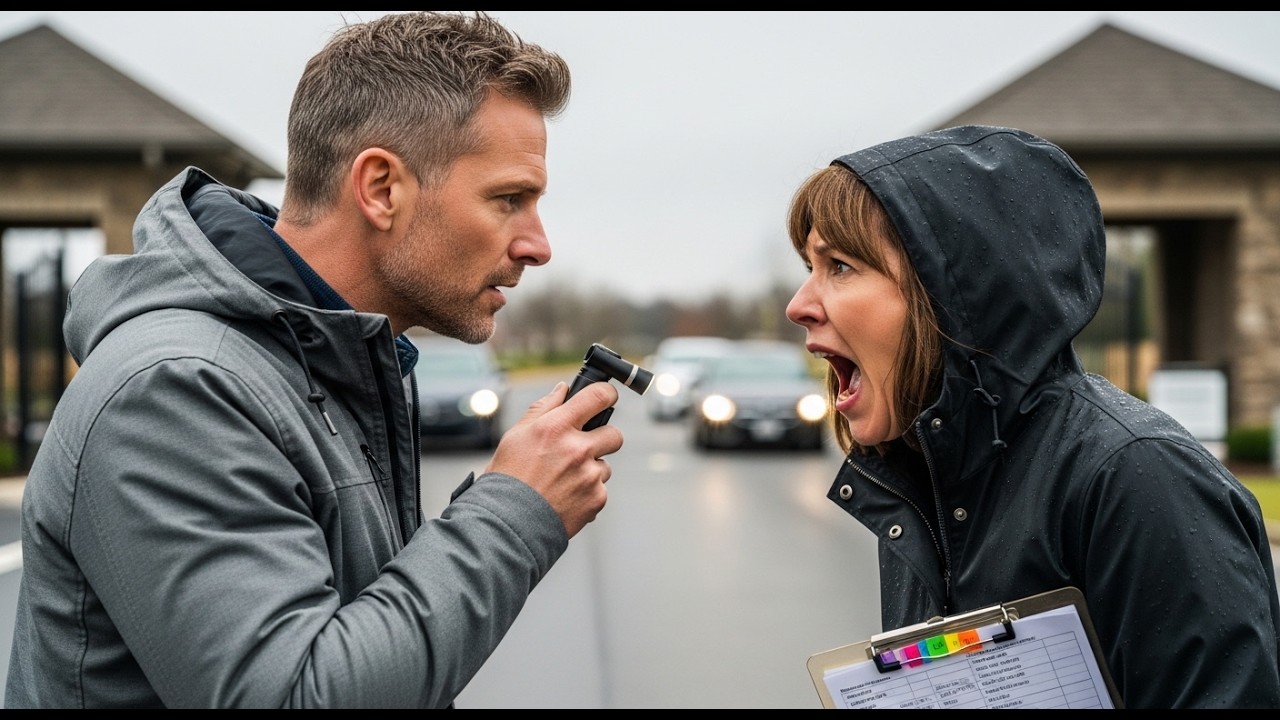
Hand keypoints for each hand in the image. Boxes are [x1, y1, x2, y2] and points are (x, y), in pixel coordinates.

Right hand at [485, 380, 622, 537]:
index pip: (599, 396)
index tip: (606, 398)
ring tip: (562, 481)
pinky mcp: (596, 499)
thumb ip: (544, 408)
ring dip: (590, 470)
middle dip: (603, 439)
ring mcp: (589, 475)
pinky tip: (565, 497)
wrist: (508, 523)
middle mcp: (577, 449)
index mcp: (556, 427)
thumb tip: (563, 389)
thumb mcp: (517, 436)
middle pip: (614, 434)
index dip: (607, 394)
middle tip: (583, 448)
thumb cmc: (508, 478)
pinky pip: (600, 489)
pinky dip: (587, 493)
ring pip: (605, 466)